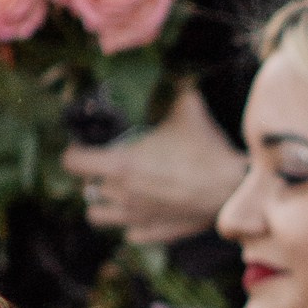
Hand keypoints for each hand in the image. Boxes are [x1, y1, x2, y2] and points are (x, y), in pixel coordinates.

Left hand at [66, 92, 245, 241]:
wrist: (234, 188)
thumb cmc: (206, 150)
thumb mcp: (188, 108)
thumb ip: (173, 90)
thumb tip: (174, 74)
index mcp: (121, 165)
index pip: (73, 162)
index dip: (75, 151)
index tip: (85, 145)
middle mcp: (122, 194)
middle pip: (87, 188)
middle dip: (94, 174)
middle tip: (109, 162)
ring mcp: (136, 217)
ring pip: (97, 216)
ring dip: (104, 202)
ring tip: (119, 190)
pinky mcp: (154, 232)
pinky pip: (130, 233)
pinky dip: (132, 223)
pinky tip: (145, 209)